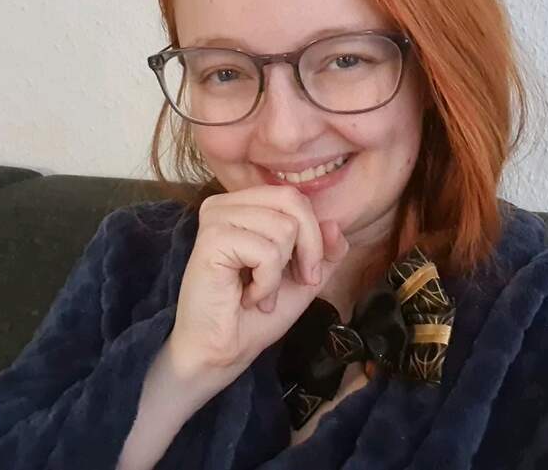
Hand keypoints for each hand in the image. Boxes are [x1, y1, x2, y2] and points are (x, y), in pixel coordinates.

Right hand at [168, 185, 349, 380]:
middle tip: (294, 281)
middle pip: (292, 202)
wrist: (222, 351)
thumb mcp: (304, 277)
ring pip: (283, 227)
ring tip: (260, 294)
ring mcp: (215, 219)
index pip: (295, 197)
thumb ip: (325, 249)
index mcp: (243, 204)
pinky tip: (248, 297)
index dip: (314, 236)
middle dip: (307, 248)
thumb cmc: (255, 315)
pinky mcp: (212, 240)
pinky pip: (266, 252)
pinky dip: (267, 283)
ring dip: (279, 273)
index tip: (306, 274)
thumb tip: (335, 223)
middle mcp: (224, 204)